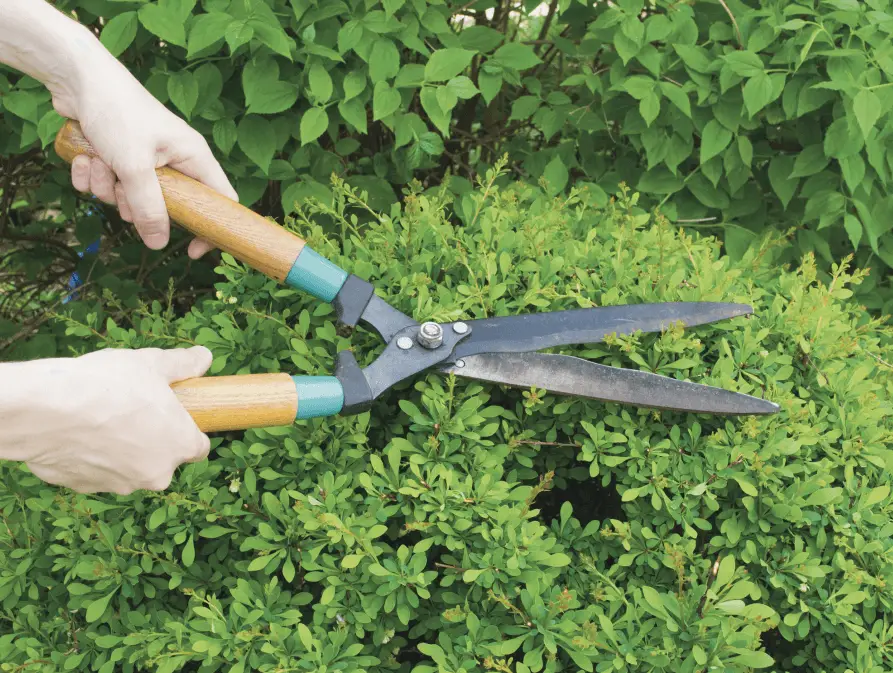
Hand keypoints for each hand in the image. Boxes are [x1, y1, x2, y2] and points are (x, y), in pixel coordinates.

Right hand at [21, 347, 212, 494]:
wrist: (44, 409)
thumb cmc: (107, 384)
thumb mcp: (152, 363)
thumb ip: (183, 364)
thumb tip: (204, 358)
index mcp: (181, 446)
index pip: (198, 448)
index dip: (188, 430)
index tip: (174, 416)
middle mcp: (156, 474)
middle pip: (163, 459)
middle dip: (152, 440)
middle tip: (132, 410)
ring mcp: (120, 485)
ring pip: (129, 468)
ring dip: (121, 450)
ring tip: (100, 417)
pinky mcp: (85, 488)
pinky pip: (95, 471)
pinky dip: (91, 456)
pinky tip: (76, 432)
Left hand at [52, 48, 237, 257]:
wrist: (76, 77)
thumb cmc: (117, 112)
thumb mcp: (135, 166)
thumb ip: (148, 208)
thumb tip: (159, 245)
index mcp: (193, 157)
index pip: (220, 201)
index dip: (211, 229)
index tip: (192, 251)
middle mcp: (173, 160)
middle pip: (165, 207)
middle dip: (135, 205)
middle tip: (121, 188)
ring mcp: (144, 160)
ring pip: (129, 198)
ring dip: (105, 187)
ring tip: (97, 161)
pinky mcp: (117, 157)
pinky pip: (106, 186)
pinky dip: (91, 177)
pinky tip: (82, 158)